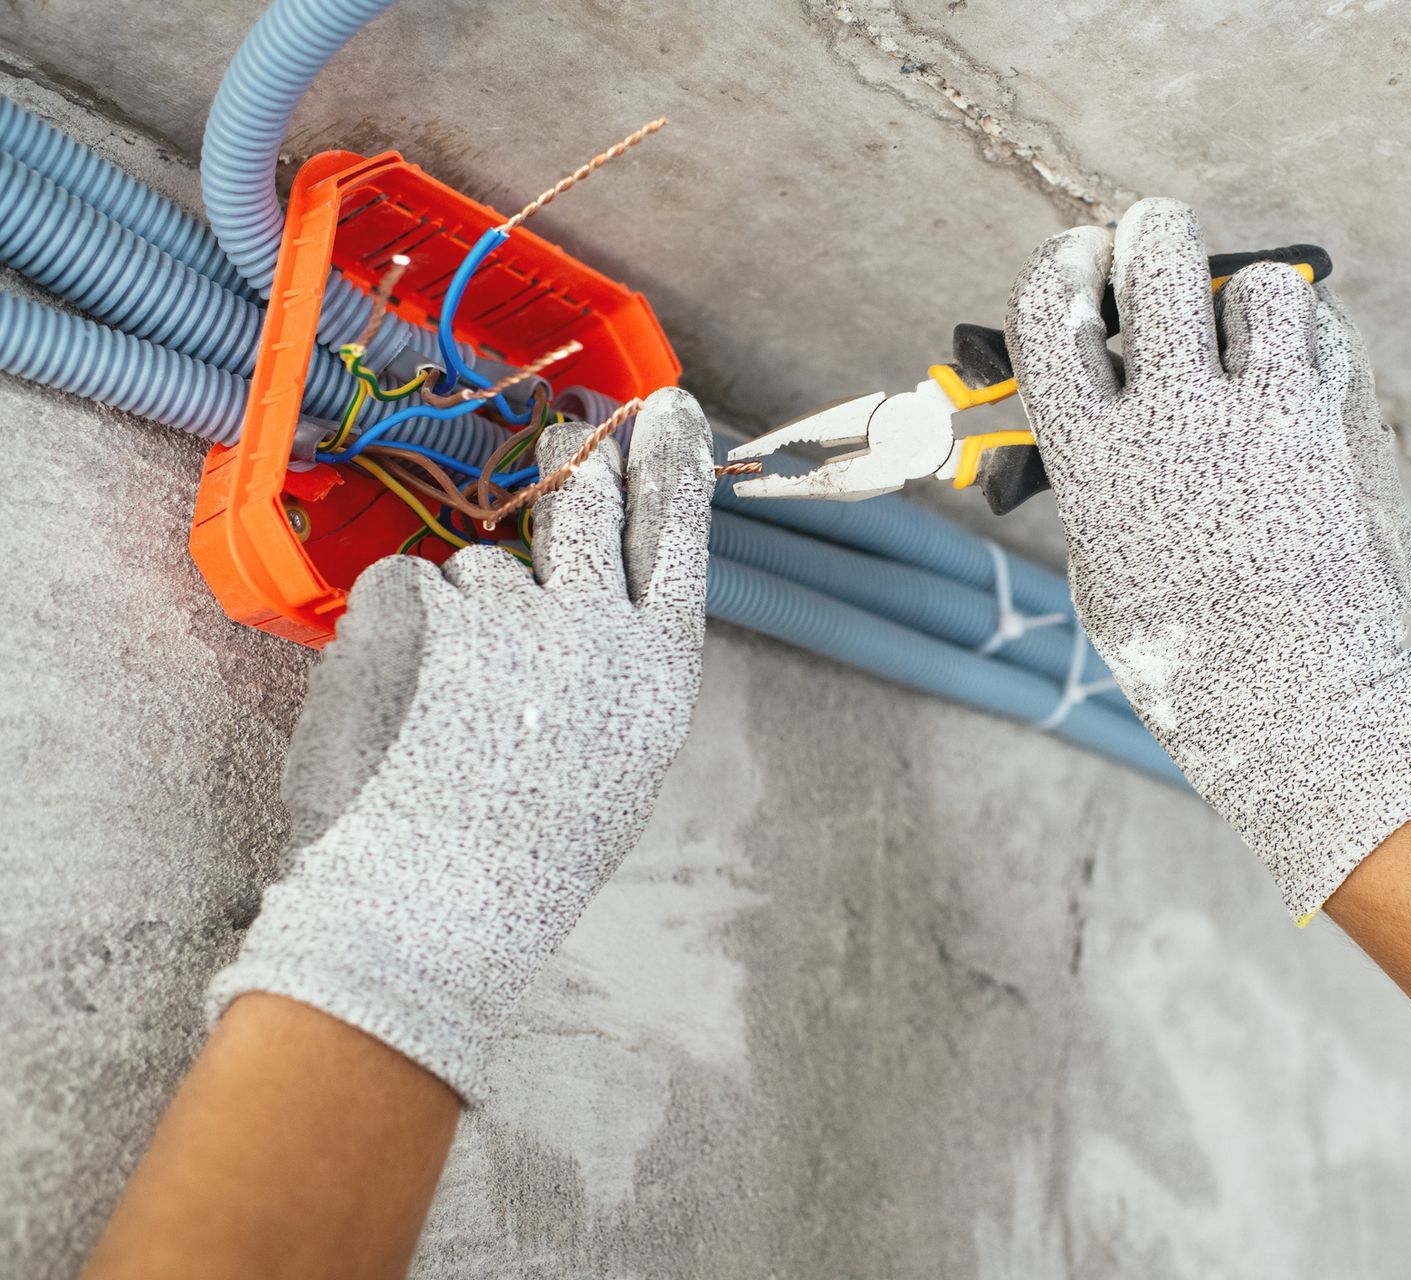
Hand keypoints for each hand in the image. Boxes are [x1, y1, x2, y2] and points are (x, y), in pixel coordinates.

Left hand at [208, 389, 714, 1099]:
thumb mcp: (620, 756)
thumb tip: (594, 595)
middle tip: (564, 441)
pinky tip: (408, 697)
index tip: (671, 409)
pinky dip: (404, 629)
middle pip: (587, 508)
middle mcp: (593, 624)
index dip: (675, 465)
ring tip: (452, 700)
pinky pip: (413, 590)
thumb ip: (619, 666)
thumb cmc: (533, 847)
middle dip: (575, 468)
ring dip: (469, 607)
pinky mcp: (422, 611)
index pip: (677, 534)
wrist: (435, 901)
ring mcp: (506, 611)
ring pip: (484, 568)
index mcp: (656, 667)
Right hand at [1004, 199, 1410, 919]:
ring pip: (1261, 282)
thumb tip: (1106, 395)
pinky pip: (1328, 332)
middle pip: (1158, 251)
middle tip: (1157, 250)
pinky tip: (1296, 377)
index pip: (1050, 310)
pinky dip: (1310, 340)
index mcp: (1097, 459)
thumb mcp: (1104, 561)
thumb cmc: (1183, 648)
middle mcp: (1177, 421)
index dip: (1061, 266)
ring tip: (1245, 332)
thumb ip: (1099, 469)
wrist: (1292, 701)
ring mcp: (1267, 416)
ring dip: (1246, 296)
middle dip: (1152, 235)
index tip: (1080, 261)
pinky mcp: (1339, 425)